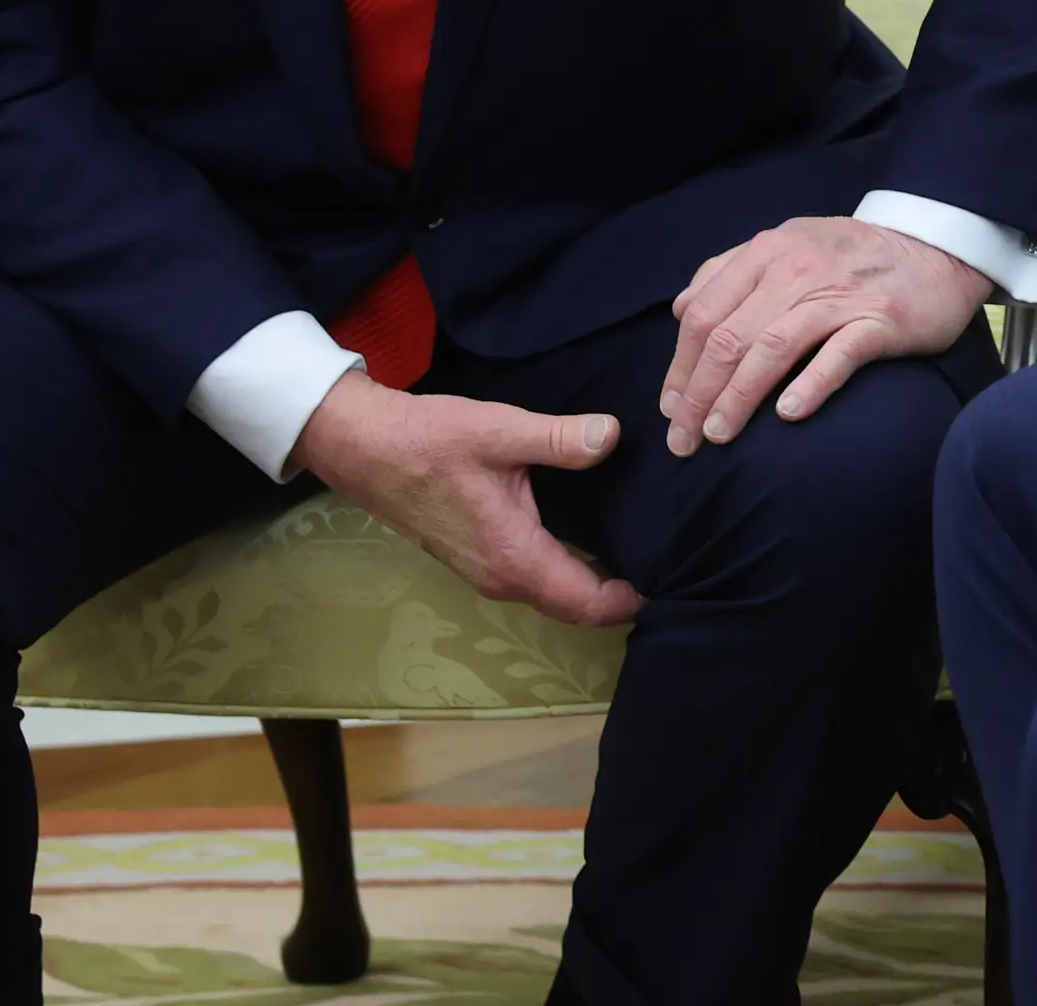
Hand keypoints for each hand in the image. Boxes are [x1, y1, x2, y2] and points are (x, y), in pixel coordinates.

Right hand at [294, 373, 646, 628]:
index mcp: (513, 556)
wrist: (364, 448)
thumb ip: (560, 438)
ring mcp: (485, 571)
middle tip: (669, 566)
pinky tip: (592, 543)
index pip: (585, 602)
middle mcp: (501, 577)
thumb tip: (612, 436)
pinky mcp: (476, 557)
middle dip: (618, 598)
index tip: (672, 580)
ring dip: (592, 586)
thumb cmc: (428, 441)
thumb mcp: (501, 430)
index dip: (629, 601)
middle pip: (573, 606)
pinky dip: (567, 573)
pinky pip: (533, 579)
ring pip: (552, 595)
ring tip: (640, 555)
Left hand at [661, 214, 993, 457]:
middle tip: (685, 440)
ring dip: (738, 396)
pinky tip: (788, 415)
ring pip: (773, 347)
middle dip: (698, 394)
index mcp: (767, 252)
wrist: (937, 247)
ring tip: (720, 435)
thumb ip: (732, 270)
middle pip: (730, 336)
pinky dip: (810, 384)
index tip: (670, 409)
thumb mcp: (787, 245)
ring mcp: (839, 294)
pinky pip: (839, 354)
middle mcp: (796, 269)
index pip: (703, 312)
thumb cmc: (853, 255)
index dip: (680, 366)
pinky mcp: (881, 319)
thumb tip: (681, 308)